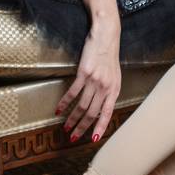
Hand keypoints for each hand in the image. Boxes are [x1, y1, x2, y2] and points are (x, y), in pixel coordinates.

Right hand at [57, 16, 120, 143]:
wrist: (105, 36)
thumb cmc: (109, 55)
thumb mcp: (114, 75)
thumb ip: (108, 90)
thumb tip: (100, 106)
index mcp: (114, 89)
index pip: (107, 113)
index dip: (100, 127)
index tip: (93, 139)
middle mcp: (105, 87)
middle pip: (92, 112)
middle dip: (82, 127)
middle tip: (73, 137)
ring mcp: (94, 80)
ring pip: (82, 105)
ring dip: (72, 118)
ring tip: (65, 127)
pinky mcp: (84, 73)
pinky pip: (73, 92)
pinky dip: (65, 103)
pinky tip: (59, 110)